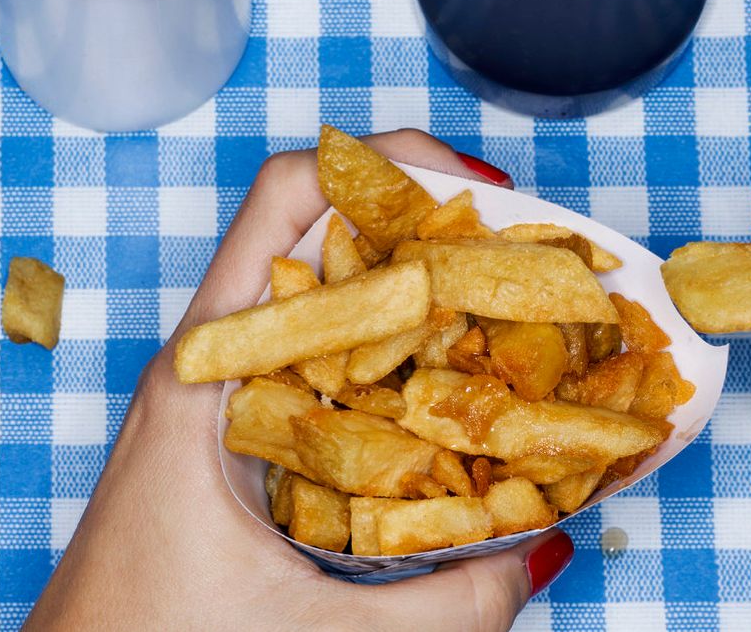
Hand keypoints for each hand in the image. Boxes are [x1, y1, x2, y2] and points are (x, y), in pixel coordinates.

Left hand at [26, 130, 571, 631]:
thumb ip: (448, 607)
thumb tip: (546, 548)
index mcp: (205, 372)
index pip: (290, 196)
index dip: (389, 163)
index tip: (484, 191)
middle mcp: (204, 361)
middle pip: (321, 233)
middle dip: (428, 227)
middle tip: (531, 256)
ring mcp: (211, 392)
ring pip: (321, 299)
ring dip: (411, 290)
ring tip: (512, 312)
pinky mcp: (223, 433)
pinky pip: (313, 362)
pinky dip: (386, 354)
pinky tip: (450, 390)